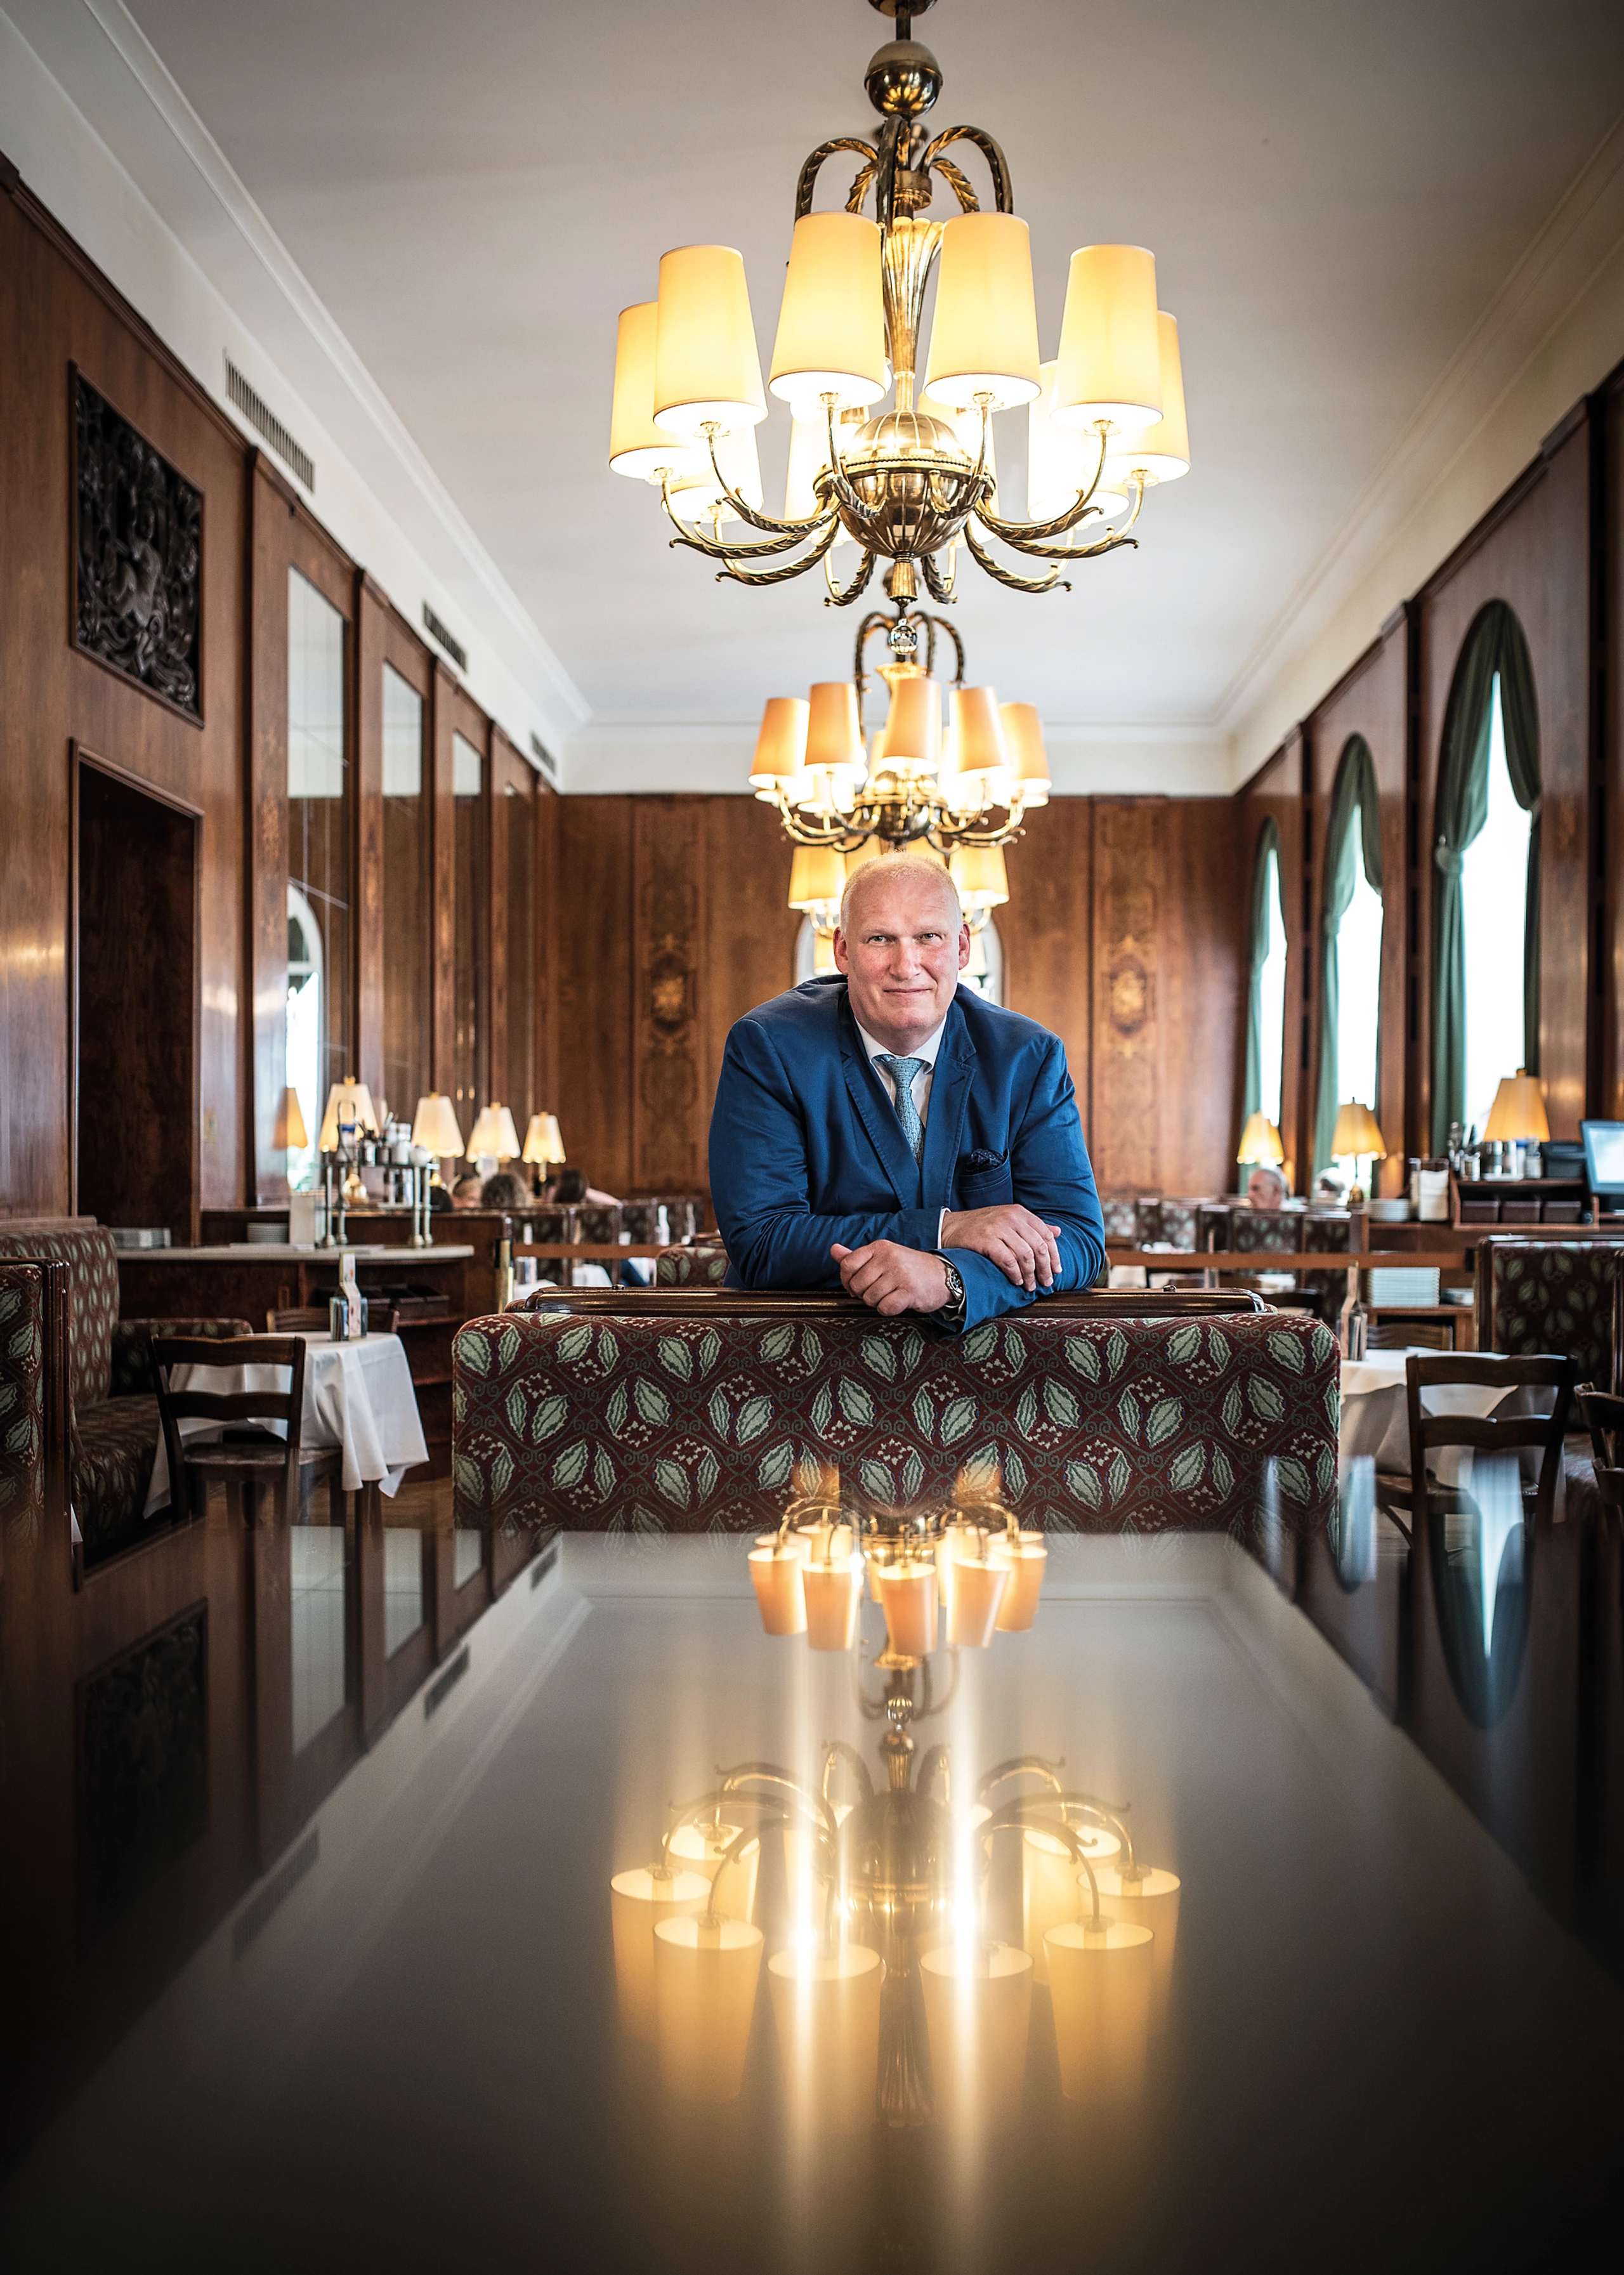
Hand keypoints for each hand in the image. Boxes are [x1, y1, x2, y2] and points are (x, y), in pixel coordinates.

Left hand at [830, 1241, 950, 1316]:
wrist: (943, 1275)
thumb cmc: (909, 1268)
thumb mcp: (883, 1256)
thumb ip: (856, 1256)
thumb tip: (834, 1250)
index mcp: (879, 1247)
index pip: (847, 1264)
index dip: (847, 1280)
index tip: (857, 1284)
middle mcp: (888, 1257)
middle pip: (856, 1285)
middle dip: (863, 1294)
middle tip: (878, 1291)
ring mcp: (899, 1274)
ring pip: (869, 1298)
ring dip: (877, 1302)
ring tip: (890, 1294)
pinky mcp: (909, 1291)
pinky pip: (885, 1308)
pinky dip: (888, 1309)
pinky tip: (898, 1302)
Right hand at [939, 1205, 1063, 1290]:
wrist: (950, 1227)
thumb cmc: (981, 1226)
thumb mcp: (1008, 1220)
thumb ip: (1033, 1226)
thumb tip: (1058, 1232)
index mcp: (1019, 1212)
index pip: (1046, 1234)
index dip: (1054, 1255)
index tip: (1057, 1270)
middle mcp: (1011, 1218)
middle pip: (1038, 1246)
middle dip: (1045, 1268)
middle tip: (1046, 1282)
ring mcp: (998, 1228)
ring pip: (1025, 1255)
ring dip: (1030, 1274)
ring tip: (1030, 1286)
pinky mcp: (986, 1240)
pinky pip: (1008, 1261)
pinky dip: (1015, 1274)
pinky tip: (1017, 1281)